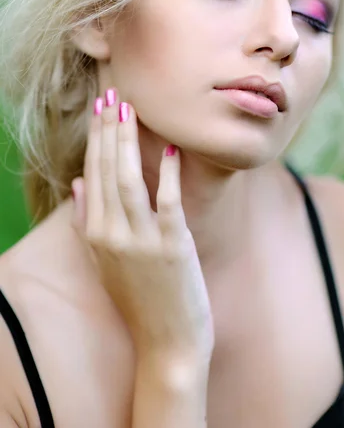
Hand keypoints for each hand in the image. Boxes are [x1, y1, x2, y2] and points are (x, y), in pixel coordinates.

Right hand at [71, 89, 214, 364]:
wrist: (166, 343)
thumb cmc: (137, 300)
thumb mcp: (102, 263)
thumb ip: (86, 222)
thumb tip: (77, 183)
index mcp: (95, 235)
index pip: (92, 175)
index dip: (95, 139)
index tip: (99, 109)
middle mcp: (112, 234)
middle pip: (108, 170)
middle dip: (109, 129)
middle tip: (114, 94)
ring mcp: (142, 240)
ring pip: (129, 179)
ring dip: (129, 142)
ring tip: (131, 110)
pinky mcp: (173, 246)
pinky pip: (167, 201)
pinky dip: (168, 173)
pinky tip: (170, 148)